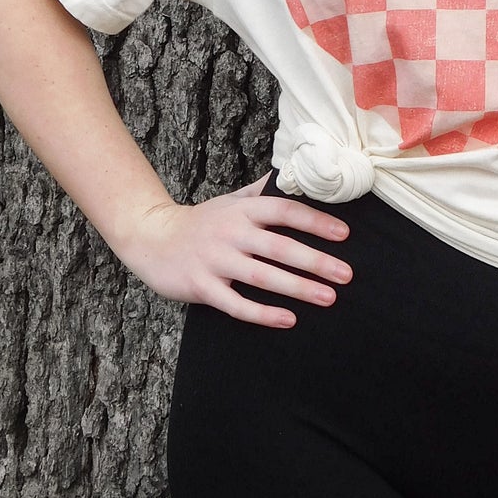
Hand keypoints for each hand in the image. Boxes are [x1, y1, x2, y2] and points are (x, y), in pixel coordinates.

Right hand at [116, 172, 352, 325]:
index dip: (315, 221)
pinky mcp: (201, 287)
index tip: (344, 234)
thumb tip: (291, 177)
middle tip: (346, 274)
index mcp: (242, 211)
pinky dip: (263, 314)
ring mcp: (215, 261)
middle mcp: (231, 233)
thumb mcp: (230, 201)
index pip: (284, 211)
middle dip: (315, 261)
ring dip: (297, 288)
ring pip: (262, 276)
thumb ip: (261, 193)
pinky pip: (236, 304)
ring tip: (328, 297)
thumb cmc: (200, 222)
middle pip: (279, 247)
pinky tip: (288, 320)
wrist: (151, 237)